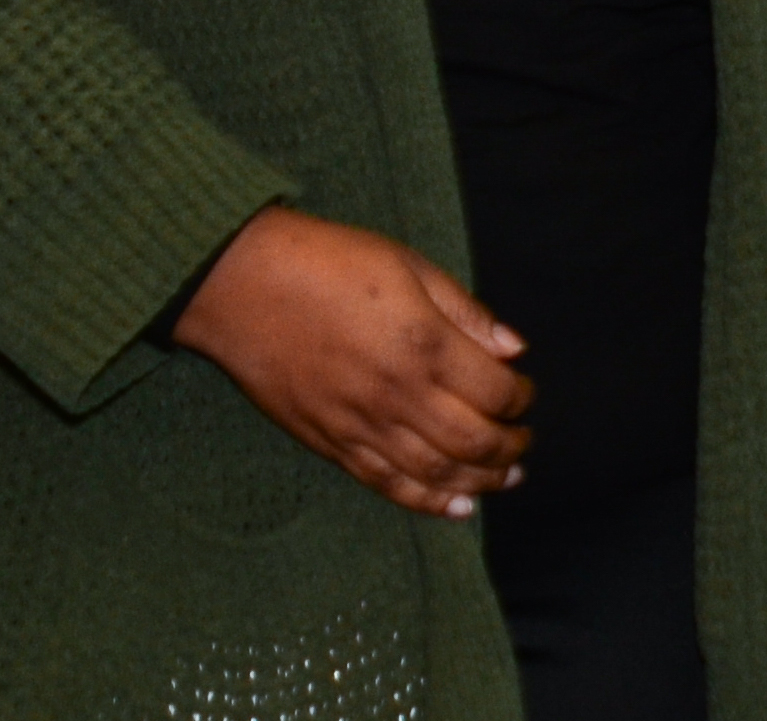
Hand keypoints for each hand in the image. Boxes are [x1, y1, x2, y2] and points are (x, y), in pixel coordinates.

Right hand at [167, 205, 532, 517]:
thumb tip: (513, 350)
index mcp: (424, 343)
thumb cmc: (327, 261)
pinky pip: (388, 484)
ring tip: (505, 478)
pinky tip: (457, 505)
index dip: (521, 397)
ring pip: (437, 472)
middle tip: (523, 441)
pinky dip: (428, 500)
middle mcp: (398, 393)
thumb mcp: (408, 264)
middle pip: (474, 441)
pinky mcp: (330, 443)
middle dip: (510, 447)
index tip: (525, 391)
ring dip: (481, 480)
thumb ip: (464, 311)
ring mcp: (362, 425)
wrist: (241, 284)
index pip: (496, 391)